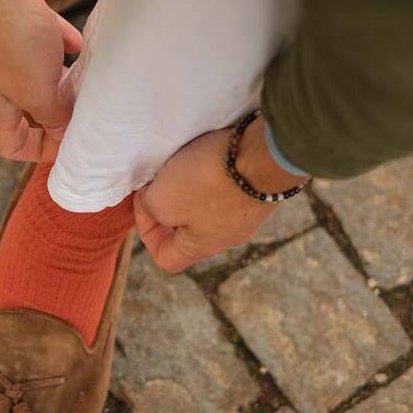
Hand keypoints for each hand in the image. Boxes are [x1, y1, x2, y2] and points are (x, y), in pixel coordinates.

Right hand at [0, 0, 81, 161]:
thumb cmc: (12, 38)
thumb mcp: (38, 91)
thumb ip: (54, 116)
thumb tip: (65, 132)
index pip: (10, 144)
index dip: (39, 151)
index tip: (69, 142)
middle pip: (28, 111)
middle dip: (57, 114)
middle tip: (88, 110)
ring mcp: (8, 48)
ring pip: (39, 75)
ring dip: (62, 79)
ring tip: (89, 80)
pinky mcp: (21, 20)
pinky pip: (45, 40)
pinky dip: (63, 44)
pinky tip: (80, 43)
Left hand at [134, 116, 306, 272]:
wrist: (265, 154)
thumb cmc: (210, 182)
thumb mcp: (162, 199)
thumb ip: (149, 207)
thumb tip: (152, 202)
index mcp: (201, 247)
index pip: (166, 258)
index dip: (147, 234)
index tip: (147, 203)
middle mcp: (226, 237)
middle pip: (187, 231)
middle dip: (169, 206)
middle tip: (164, 179)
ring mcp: (246, 215)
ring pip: (207, 208)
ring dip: (191, 188)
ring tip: (186, 166)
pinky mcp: (259, 191)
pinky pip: (228, 189)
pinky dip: (214, 175)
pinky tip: (211, 158)